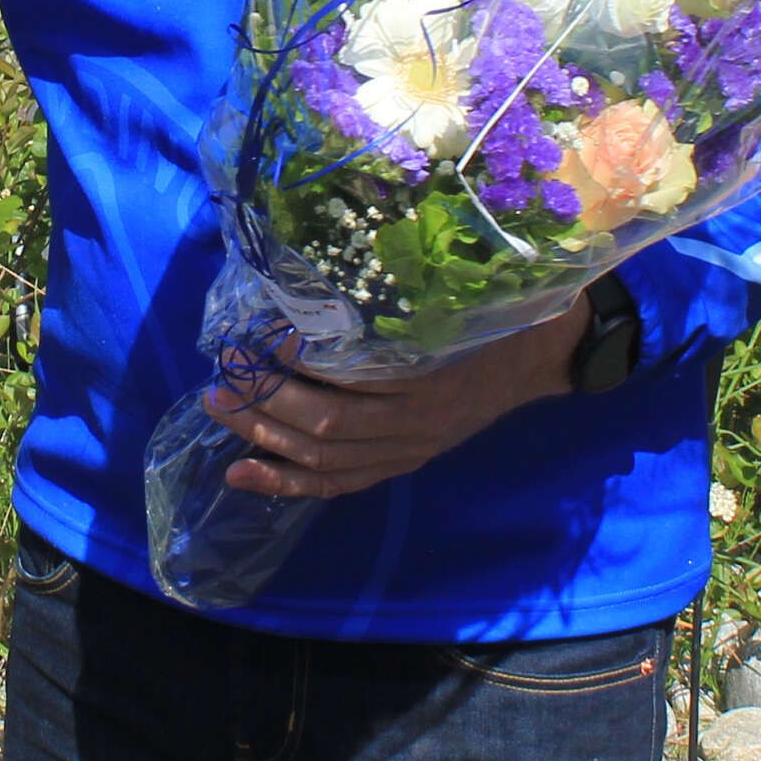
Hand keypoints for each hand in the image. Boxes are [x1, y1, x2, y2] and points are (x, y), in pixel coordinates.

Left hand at [212, 308, 583, 500]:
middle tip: (223, 375)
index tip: (260, 337)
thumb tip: (309, 278)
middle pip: (329, 423)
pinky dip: (288, 481)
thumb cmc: (490, 313)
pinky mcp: (405, 461)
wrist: (540, 355)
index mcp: (429, 372)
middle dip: (266, 402)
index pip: (351, 378)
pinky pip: (341, 482)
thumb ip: (392, 297)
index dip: (298, 364)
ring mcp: (410, 446)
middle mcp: (417, 419)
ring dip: (265, 436)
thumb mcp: (449, 297)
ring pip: (327, 456)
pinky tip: (244, 474)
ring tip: (220, 409)